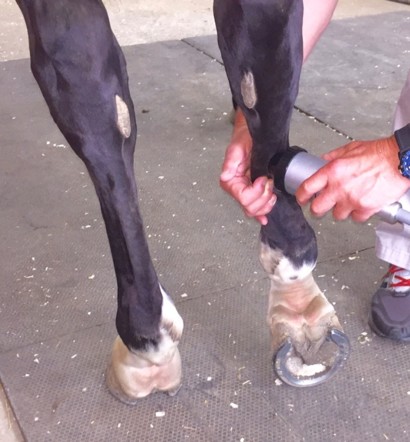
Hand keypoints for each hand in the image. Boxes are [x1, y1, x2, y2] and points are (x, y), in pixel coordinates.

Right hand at [220, 110, 275, 224]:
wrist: (253, 136)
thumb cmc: (245, 140)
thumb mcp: (237, 148)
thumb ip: (230, 162)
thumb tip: (225, 175)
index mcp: (230, 181)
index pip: (243, 197)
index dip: (256, 191)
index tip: (263, 178)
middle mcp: (236, 189)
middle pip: (249, 207)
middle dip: (263, 198)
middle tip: (269, 182)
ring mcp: (246, 192)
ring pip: (254, 210)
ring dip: (266, 204)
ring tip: (271, 192)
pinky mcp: (254, 193)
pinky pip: (256, 209)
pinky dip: (262, 213)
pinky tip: (265, 217)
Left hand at [296, 136, 409, 221]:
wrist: (400, 160)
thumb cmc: (379, 154)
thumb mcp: (351, 149)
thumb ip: (333, 157)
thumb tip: (322, 160)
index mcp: (332, 171)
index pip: (306, 188)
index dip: (301, 196)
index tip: (301, 199)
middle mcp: (339, 187)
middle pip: (317, 209)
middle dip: (318, 209)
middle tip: (321, 206)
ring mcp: (352, 200)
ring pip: (337, 216)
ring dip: (340, 211)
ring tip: (347, 202)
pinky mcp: (366, 209)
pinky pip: (356, 218)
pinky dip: (358, 213)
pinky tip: (361, 205)